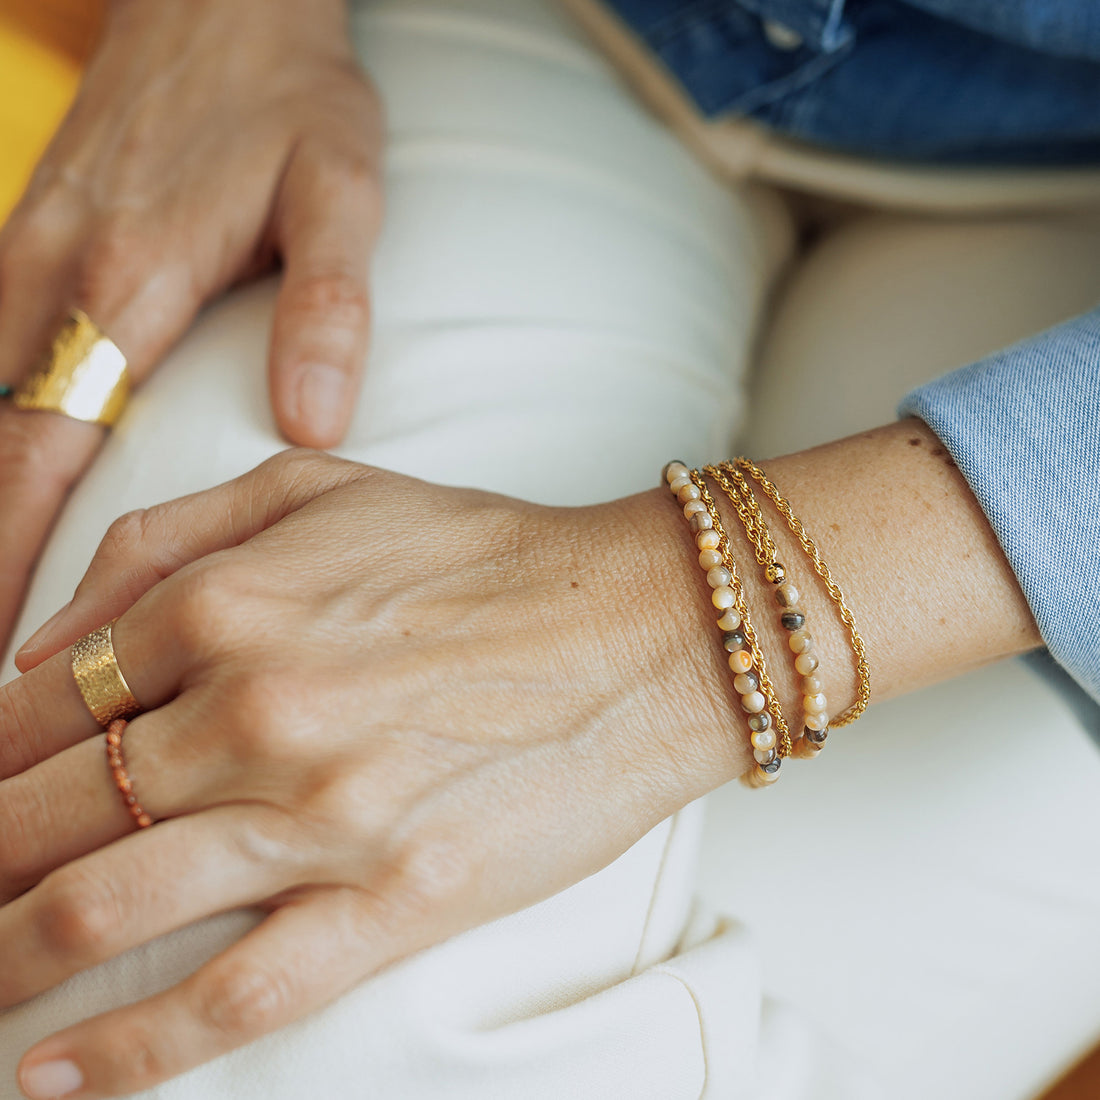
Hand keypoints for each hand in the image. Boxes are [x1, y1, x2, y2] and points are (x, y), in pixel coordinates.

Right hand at [0, 0, 382, 654]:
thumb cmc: (285, 96)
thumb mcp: (339, 188)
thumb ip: (325, 304)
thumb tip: (310, 423)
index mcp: (129, 280)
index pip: (43, 451)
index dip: (7, 557)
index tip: (0, 651)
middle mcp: (52, 273)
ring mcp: (24, 251)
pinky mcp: (27, 239)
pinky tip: (2, 490)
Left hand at [0, 450, 738, 1098]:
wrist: (638, 628)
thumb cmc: (486, 556)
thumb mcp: (322, 491)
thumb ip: (166, 541)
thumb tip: (44, 642)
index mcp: (229, 607)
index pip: (41, 705)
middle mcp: (256, 711)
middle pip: (45, 812)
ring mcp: (322, 815)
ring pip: (104, 909)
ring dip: (8, 955)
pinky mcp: (394, 900)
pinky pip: (232, 995)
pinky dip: (126, 1050)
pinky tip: (55, 1078)